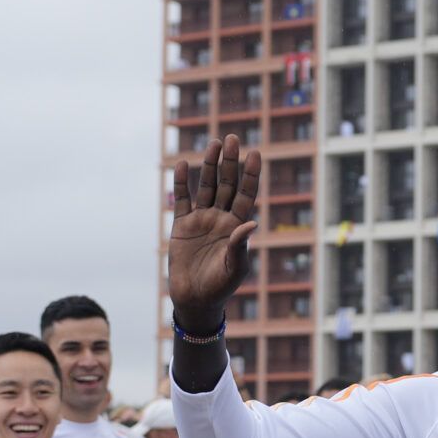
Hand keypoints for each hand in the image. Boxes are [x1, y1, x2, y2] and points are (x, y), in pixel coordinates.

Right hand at [168, 135, 262, 330]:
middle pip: (227, 184)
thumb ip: (241, 245)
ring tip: (214, 144)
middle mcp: (221, 218)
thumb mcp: (235, 267)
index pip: (246, 194)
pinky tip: (183, 164)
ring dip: (210, 165)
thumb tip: (251, 223)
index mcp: (238, 226)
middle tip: (232, 138)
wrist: (195, 299)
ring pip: (207, 187)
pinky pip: (183, 199)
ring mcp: (201, 219)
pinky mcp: (182, 225)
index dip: (250, 174)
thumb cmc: (220, 286)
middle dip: (230, 162)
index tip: (255, 153)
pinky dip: (182, 183)